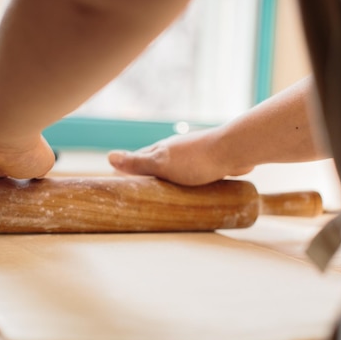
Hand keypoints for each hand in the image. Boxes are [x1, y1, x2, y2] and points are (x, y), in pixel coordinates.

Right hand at [107, 128, 253, 185]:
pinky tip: (192, 188)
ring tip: (164, 190)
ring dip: (169, 176)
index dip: (128, 167)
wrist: (232, 150)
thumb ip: (136, 163)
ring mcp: (193, 154)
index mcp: (161, 149)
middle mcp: (175, 150)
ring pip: (176, 167)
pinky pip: (195, 174)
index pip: (138, 158)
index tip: (118, 175)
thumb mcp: (160, 164)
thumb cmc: (194, 160)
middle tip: (139, 185)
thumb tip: (109, 157)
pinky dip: (188, 180)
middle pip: (157, 161)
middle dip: (148, 171)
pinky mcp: (210, 162)